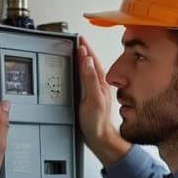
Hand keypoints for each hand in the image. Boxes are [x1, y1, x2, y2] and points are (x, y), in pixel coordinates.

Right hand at [78, 36, 129, 166]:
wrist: (99, 137)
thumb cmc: (97, 122)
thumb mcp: (93, 99)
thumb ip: (90, 79)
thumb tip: (86, 60)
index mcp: (100, 83)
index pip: (91, 61)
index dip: (85, 49)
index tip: (79, 39)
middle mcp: (99, 85)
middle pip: (90, 63)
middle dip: (84, 51)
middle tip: (77, 40)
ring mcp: (95, 90)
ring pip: (89, 70)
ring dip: (83, 60)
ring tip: (77, 51)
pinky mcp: (90, 96)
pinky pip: (86, 79)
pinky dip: (82, 71)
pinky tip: (79, 71)